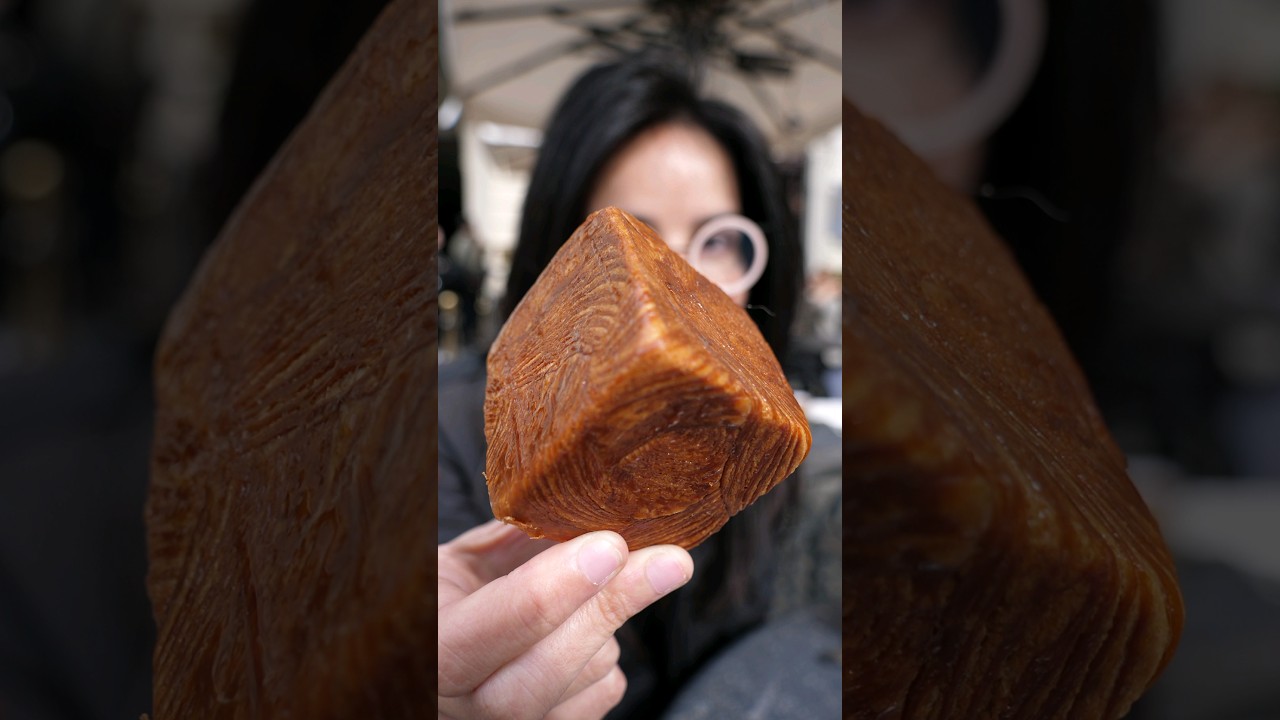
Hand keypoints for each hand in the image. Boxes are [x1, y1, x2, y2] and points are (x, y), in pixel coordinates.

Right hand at [438, 520, 693, 719]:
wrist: (428, 657)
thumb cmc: (440, 600)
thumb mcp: (457, 560)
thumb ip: (512, 540)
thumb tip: (584, 505)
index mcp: (432, 643)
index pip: (504, 620)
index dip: (561, 583)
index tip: (611, 545)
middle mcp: (462, 701)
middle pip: (553, 661)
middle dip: (615, 603)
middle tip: (671, 560)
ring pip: (587, 673)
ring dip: (607, 621)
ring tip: (585, 589)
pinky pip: (604, 691)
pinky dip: (608, 652)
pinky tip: (585, 631)